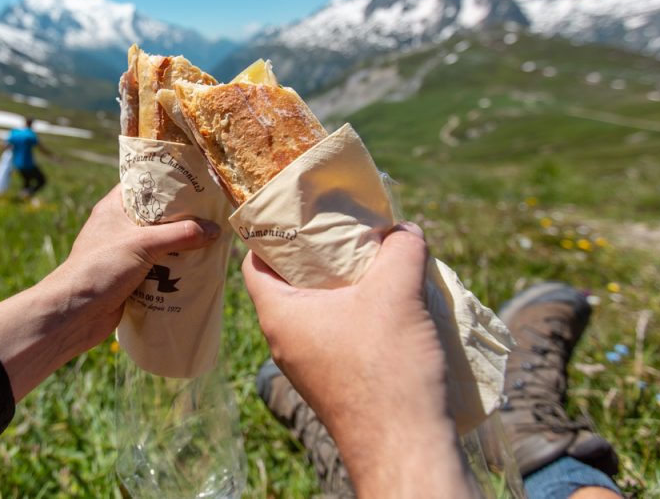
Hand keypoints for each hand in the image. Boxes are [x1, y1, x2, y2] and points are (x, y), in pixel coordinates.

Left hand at [0, 185, 219, 399]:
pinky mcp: (129, 276)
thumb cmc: (101, 268)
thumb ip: (180, 234)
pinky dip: (174, 268)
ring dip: (180, 245)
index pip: (143, 183)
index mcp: (115, 207)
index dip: (167, 180)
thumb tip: (213, 230)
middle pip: (157, 215)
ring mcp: (124, 252)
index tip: (195, 179)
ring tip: (210, 240)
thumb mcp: (143, 244)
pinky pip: (158, 267)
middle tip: (211, 213)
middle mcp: (119, 226)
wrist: (75, 314)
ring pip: (159, 243)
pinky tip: (196, 268)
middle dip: (182, 216)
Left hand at [243, 224, 477, 497]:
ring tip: (375, 263)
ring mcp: (308, 364)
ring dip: (343, 286)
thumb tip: (404, 229)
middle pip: (290, 282)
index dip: (273, 232)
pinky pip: (337, 334)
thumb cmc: (386, 368)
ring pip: (317, 309)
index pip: (255, 261)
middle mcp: (285, 340)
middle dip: (318, 255)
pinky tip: (390, 304)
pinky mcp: (334, 381)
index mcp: (279, 314)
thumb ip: (401, 249)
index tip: (301, 213)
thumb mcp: (397, 292)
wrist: (404, 447)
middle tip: (347, 231)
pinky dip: (357, 313)